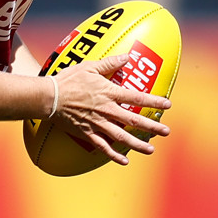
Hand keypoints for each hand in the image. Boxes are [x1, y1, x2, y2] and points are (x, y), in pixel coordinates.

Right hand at [51, 54, 171, 165]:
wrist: (49, 97)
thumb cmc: (68, 79)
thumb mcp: (89, 66)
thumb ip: (110, 63)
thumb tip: (128, 57)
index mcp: (108, 93)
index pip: (136, 97)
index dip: (154, 101)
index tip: (168, 105)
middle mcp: (107, 110)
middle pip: (134, 120)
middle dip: (152, 127)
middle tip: (166, 131)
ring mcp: (97, 123)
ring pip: (122, 137)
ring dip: (138, 144)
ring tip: (151, 149)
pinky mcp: (87, 133)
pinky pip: (103, 147)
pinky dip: (114, 155)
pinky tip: (124, 161)